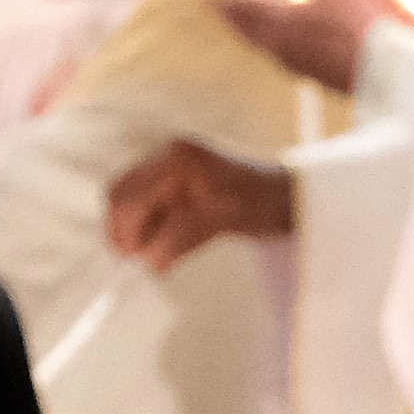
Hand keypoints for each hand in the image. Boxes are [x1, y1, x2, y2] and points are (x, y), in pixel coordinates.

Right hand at [107, 139, 294, 270]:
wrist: (291, 194)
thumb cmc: (264, 203)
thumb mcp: (218, 222)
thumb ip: (180, 238)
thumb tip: (149, 260)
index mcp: (178, 159)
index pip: (131, 197)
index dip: (126, 232)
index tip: (132, 260)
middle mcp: (169, 153)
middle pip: (121, 194)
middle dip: (124, 229)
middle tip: (134, 259)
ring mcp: (170, 160)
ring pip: (129, 198)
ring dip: (135, 227)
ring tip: (150, 253)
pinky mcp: (175, 175)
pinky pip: (146, 200)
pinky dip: (148, 223)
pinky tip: (161, 243)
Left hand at [208, 0, 383, 86]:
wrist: (386, 72)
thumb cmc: (360, 24)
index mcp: (280, 20)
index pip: (239, 4)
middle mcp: (279, 45)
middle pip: (243, 27)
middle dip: (227, 11)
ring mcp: (293, 63)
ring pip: (258, 42)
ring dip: (245, 27)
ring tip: (238, 17)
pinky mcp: (309, 74)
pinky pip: (275, 54)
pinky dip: (266, 40)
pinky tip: (275, 39)